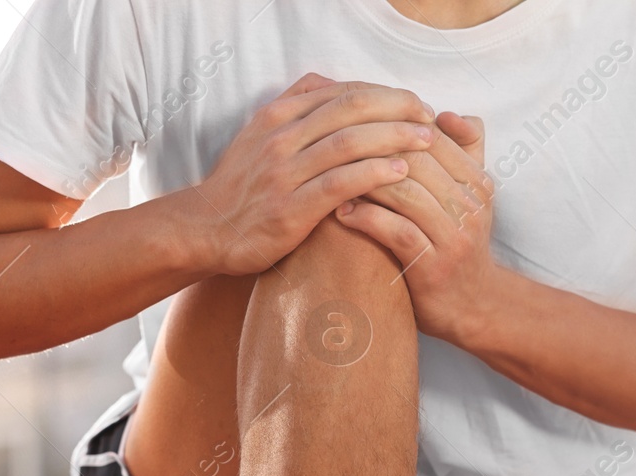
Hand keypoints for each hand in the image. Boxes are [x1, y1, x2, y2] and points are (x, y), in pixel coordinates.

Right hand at [188, 74, 437, 275]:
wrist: (205, 230)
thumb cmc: (240, 187)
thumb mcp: (259, 135)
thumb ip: (295, 106)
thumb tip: (333, 84)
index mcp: (277, 116)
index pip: (343, 91)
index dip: (386, 94)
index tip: (416, 105)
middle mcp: (280, 138)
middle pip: (352, 108)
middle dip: (399, 108)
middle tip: (430, 118)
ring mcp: (284, 173)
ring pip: (350, 142)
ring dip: (395, 137)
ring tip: (427, 141)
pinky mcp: (290, 209)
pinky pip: (341, 182)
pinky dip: (374, 173)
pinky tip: (400, 172)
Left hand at [335, 111, 505, 344]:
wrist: (474, 307)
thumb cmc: (456, 244)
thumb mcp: (468, 196)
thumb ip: (463, 153)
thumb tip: (444, 114)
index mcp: (476, 180)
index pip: (432, 136)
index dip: (390, 126)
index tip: (351, 125)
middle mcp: (470, 204)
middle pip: (417, 159)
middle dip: (371, 149)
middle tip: (332, 145)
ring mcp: (454, 236)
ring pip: (406, 192)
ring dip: (363, 181)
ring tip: (330, 176)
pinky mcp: (434, 266)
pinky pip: (397, 231)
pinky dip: (366, 218)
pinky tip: (340, 212)